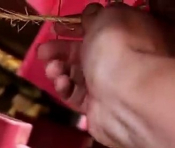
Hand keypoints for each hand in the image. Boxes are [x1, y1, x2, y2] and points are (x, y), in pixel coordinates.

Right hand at [37, 3, 174, 147]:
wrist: (125, 95)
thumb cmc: (118, 47)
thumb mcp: (106, 18)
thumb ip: (95, 14)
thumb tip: (91, 13)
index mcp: (131, 33)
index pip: (103, 27)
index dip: (78, 25)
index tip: (57, 27)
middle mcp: (124, 58)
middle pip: (86, 52)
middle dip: (61, 50)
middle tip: (43, 51)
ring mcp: (111, 85)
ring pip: (78, 74)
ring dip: (59, 69)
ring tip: (52, 69)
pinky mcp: (98, 107)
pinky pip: (76, 95)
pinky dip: (65, 87)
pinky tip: (61, 82)